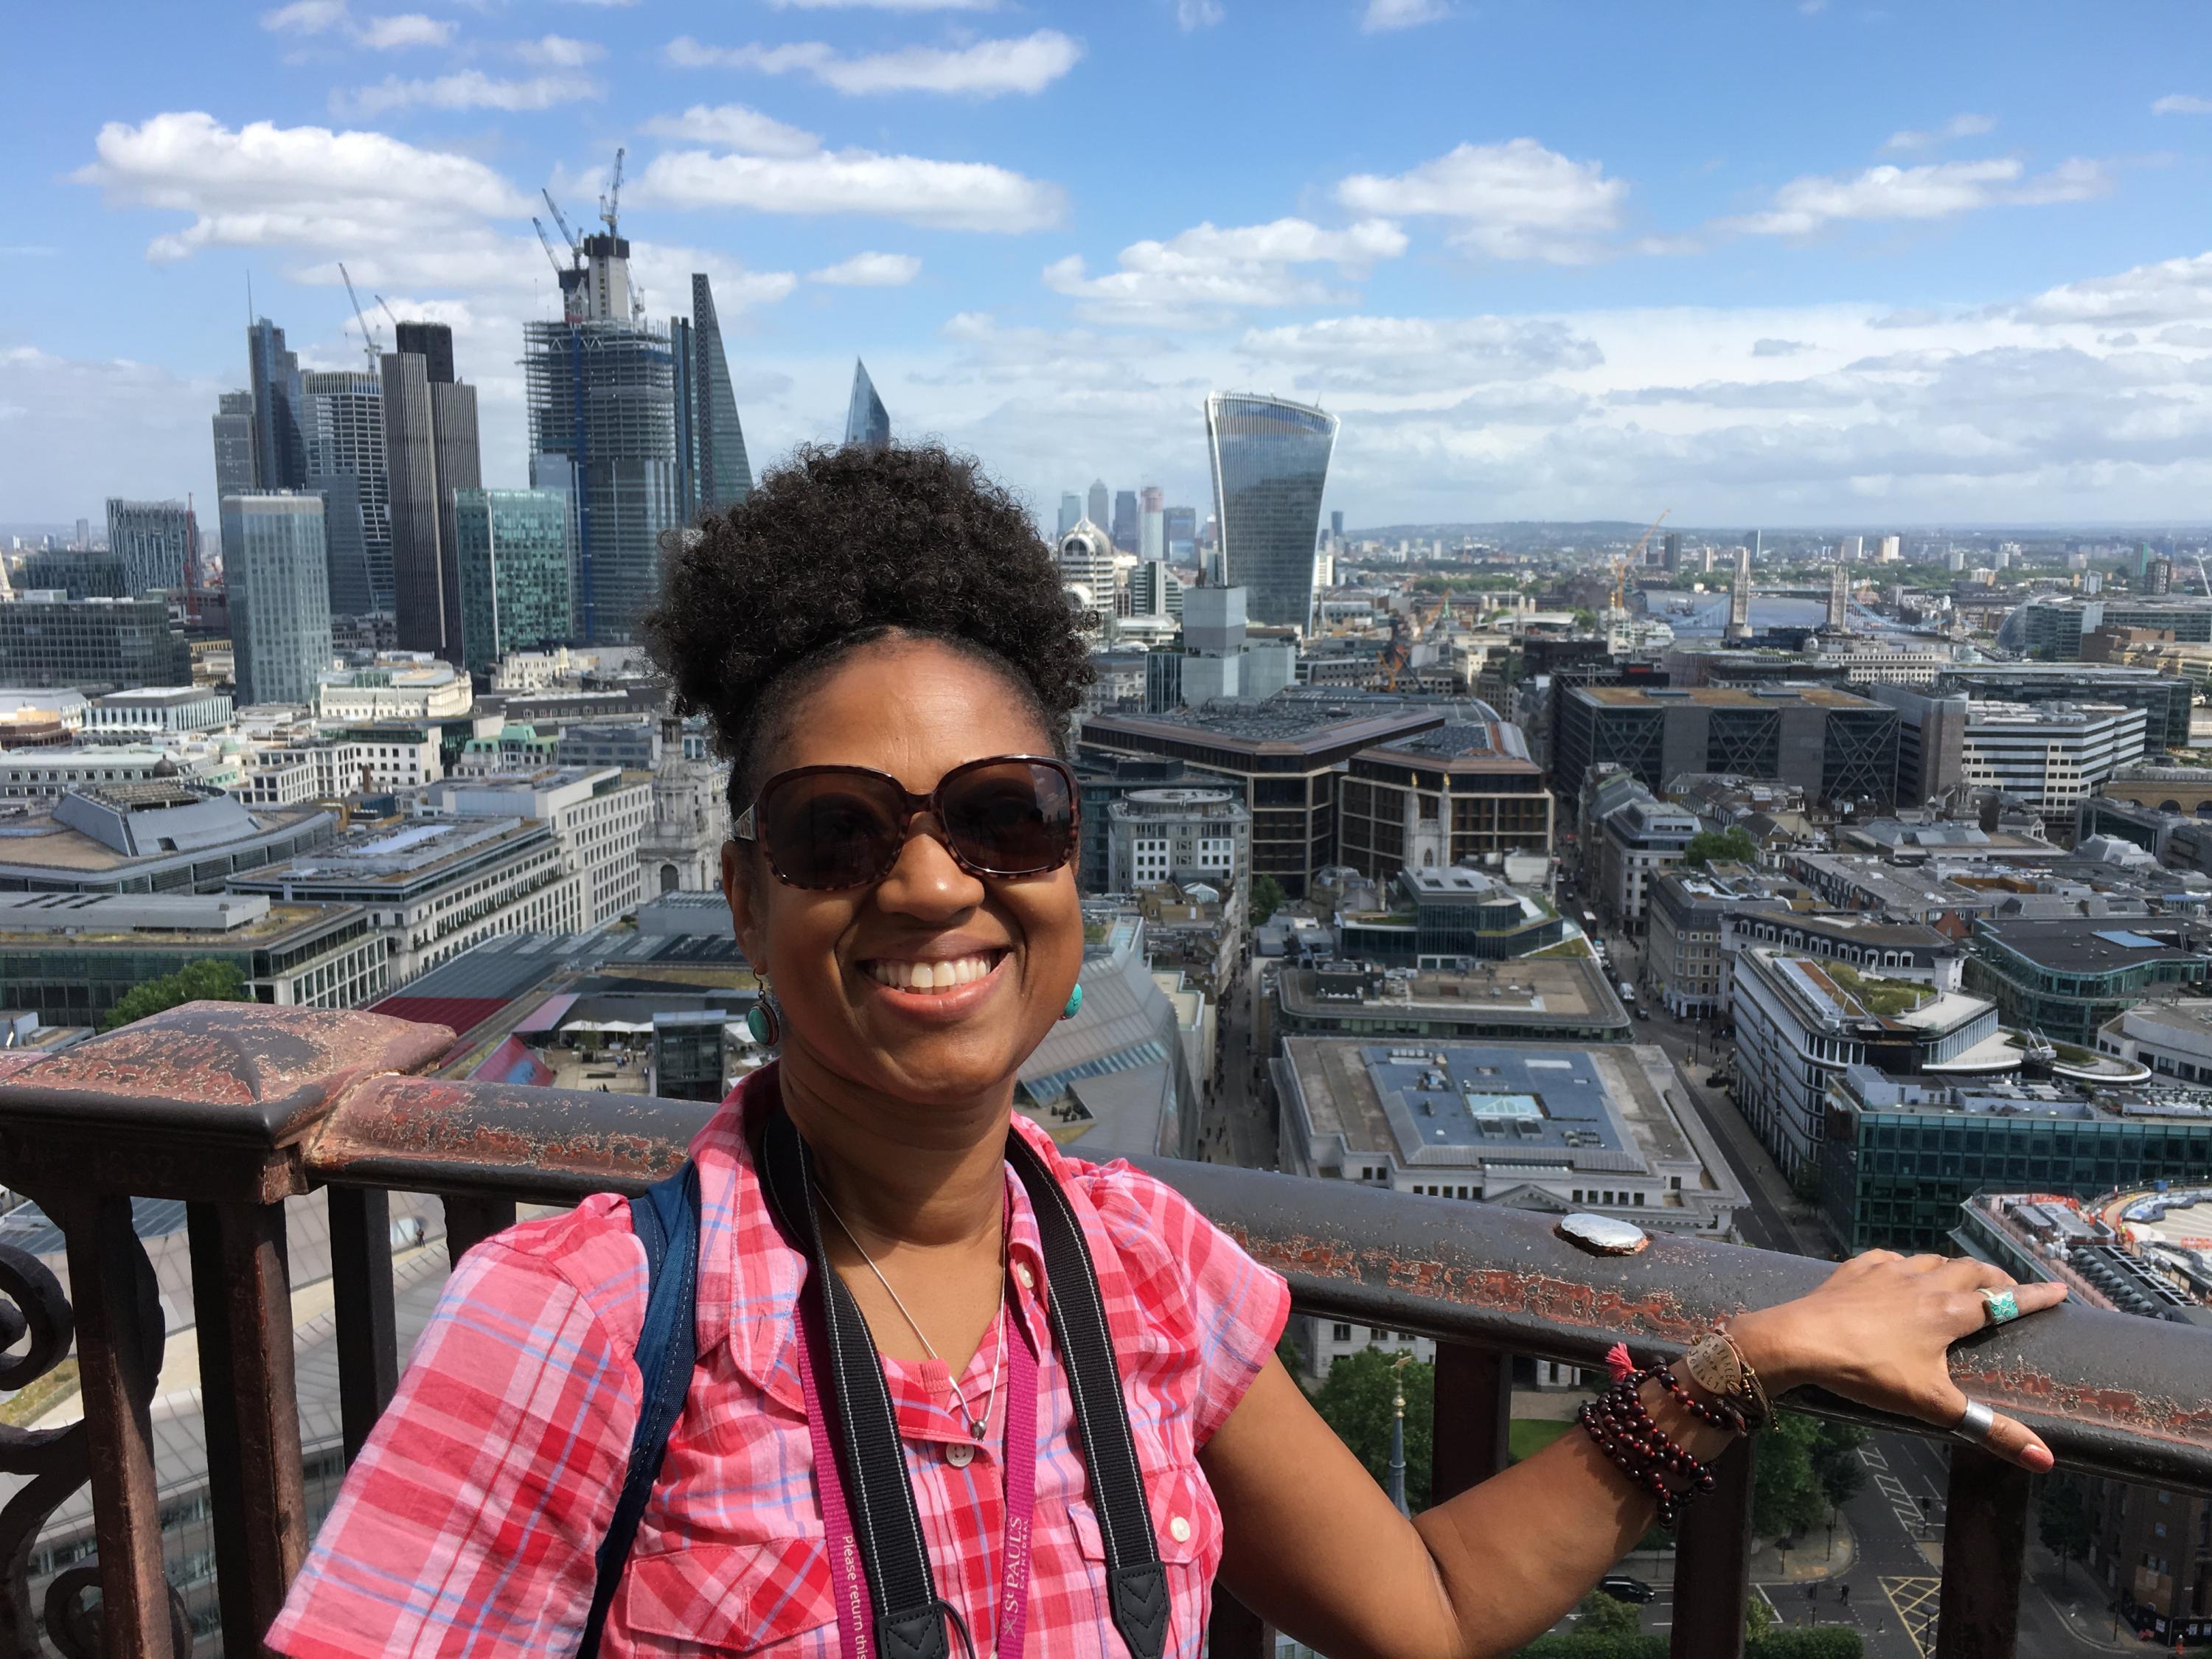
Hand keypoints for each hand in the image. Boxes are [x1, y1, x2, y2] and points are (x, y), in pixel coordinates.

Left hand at [1729, 1251, 2065, 1471]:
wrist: (1800, 1339)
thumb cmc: (1870, 1372)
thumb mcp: (1934, 1405)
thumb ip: (1990, 1430)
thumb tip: (2045, 1459)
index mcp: (1949, 1312)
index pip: (2004, 1301)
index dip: (2035, 1297)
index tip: (2060, 1290)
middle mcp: (1923, 1283)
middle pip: (1970, 1270)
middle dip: (1995, 1277)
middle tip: (2009, 1287)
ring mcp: (1887, 1271)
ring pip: (1930, 1260)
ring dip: (1951, 1268)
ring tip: (1959, 1278)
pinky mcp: (1855, 1270)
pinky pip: (1889, 1259)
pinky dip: (1904, 1265)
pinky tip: (1898, 1272)